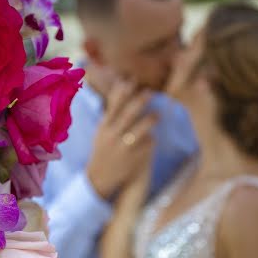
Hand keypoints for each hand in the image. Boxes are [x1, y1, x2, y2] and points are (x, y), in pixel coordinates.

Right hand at [87, 81, 156, 199]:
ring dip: (148, 121)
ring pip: (137, 132)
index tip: (132, 81)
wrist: (99, 177)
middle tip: (150, 92)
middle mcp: (112, 136)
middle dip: (138, 103)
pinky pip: (144, 147)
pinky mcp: (131, 160)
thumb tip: (122, 84)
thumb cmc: (104, 147)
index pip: (113, 106)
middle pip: (127, 116)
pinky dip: (150, 140)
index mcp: (104, 127)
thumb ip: (113, 108)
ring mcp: (122, 148)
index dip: (122, 93)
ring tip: (158, 115)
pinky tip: (153, 138)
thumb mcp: (103, 128)